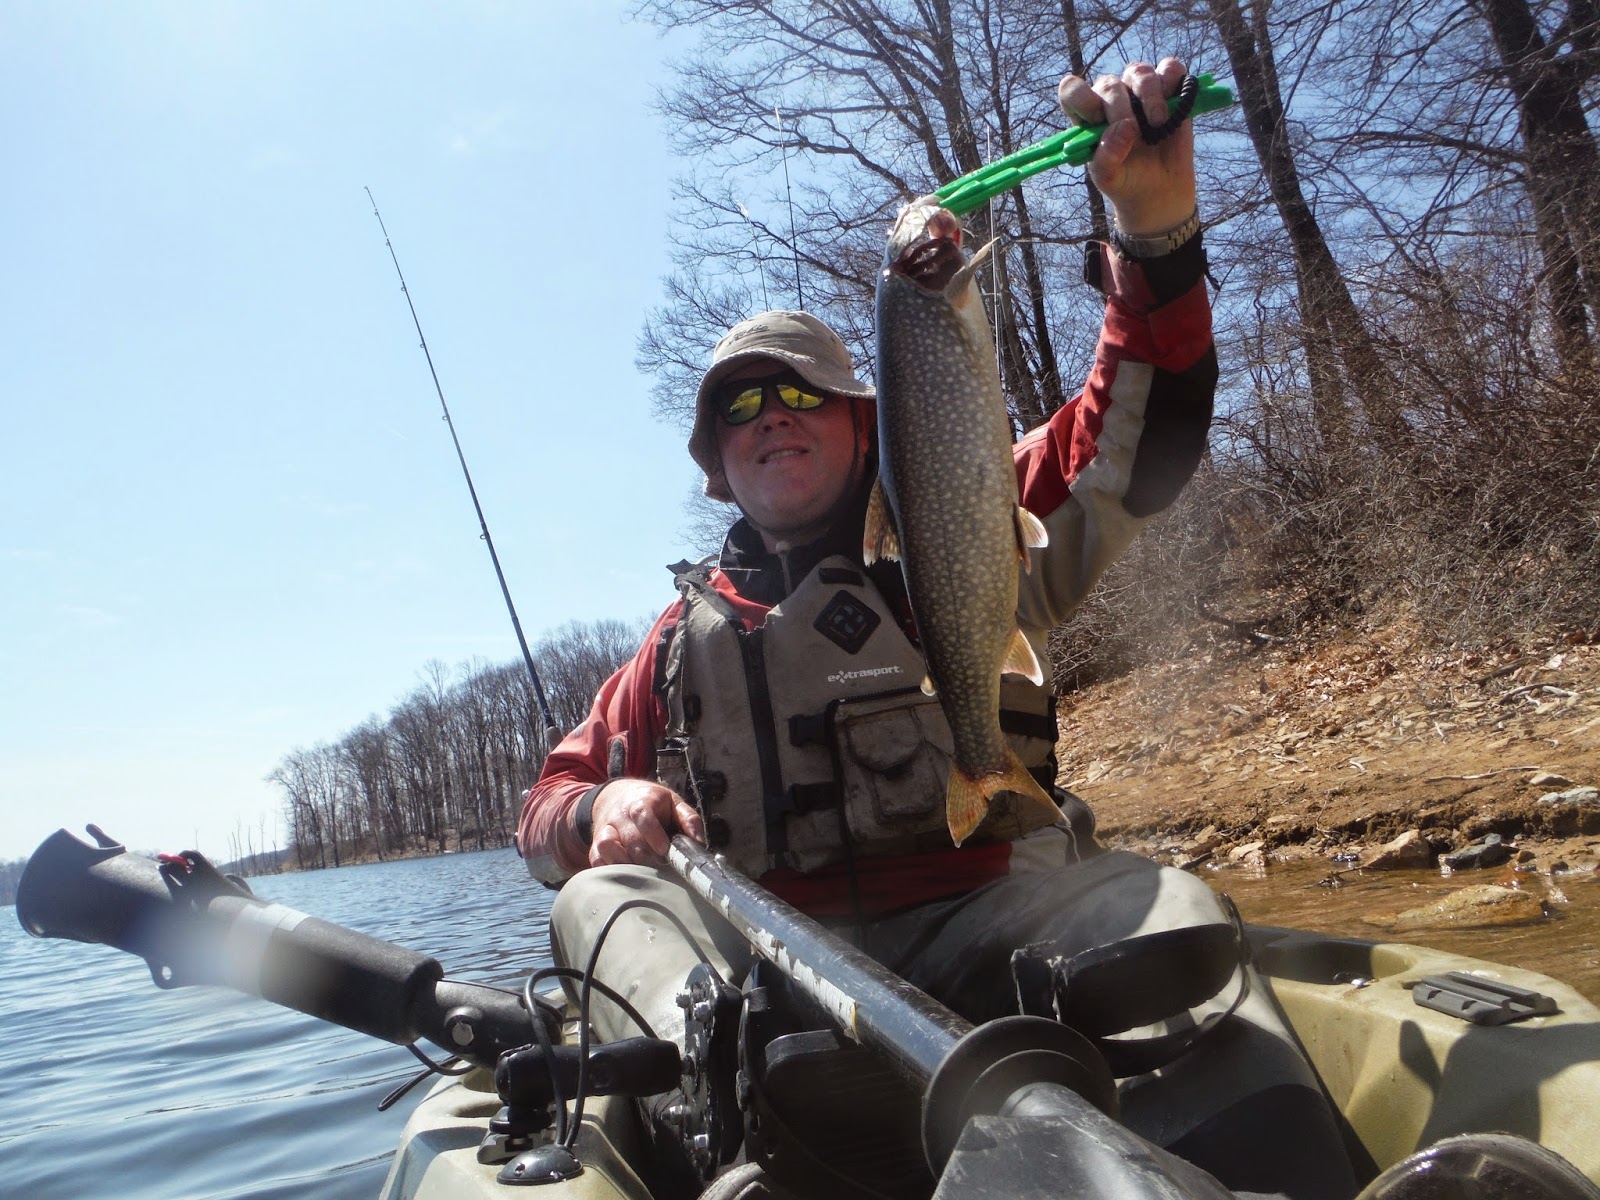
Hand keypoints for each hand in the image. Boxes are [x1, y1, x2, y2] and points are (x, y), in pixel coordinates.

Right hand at [588, 778, 704, 867]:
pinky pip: (596, 859)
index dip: (653, 834)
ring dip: (627, 864)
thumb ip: (689, 820)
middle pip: (630, 839)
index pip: (642, 816)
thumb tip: (699, 843)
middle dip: (648, 857)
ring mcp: (605, 829)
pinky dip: (610, 869)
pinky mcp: (596, 844)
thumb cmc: (652, 804)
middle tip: (662, 866)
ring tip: (644, 871)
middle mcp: (619, 815)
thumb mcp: (674, 803)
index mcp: (640, 801)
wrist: (618, 796)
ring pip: (608, 847)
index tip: (665, 851)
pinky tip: (628, 874)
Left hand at [1057, 57, 1197, 235]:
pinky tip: (1175, 105)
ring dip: (1150, 97)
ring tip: (1158, 124)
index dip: (1082, 98)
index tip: (1097, 119)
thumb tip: (1124, 127)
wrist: (1158, 190)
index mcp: (1087, 115)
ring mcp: (1139, 90)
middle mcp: (1111, 97)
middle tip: (1135, 136)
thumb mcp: (1109, 176)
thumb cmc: (1125, 179)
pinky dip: (1174, 81)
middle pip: (1109, 85)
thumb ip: (1107, 157)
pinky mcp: (1169, 88)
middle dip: (1120, 109)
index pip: (1071, 90)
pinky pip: (1170, 68)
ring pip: (1139, 72)